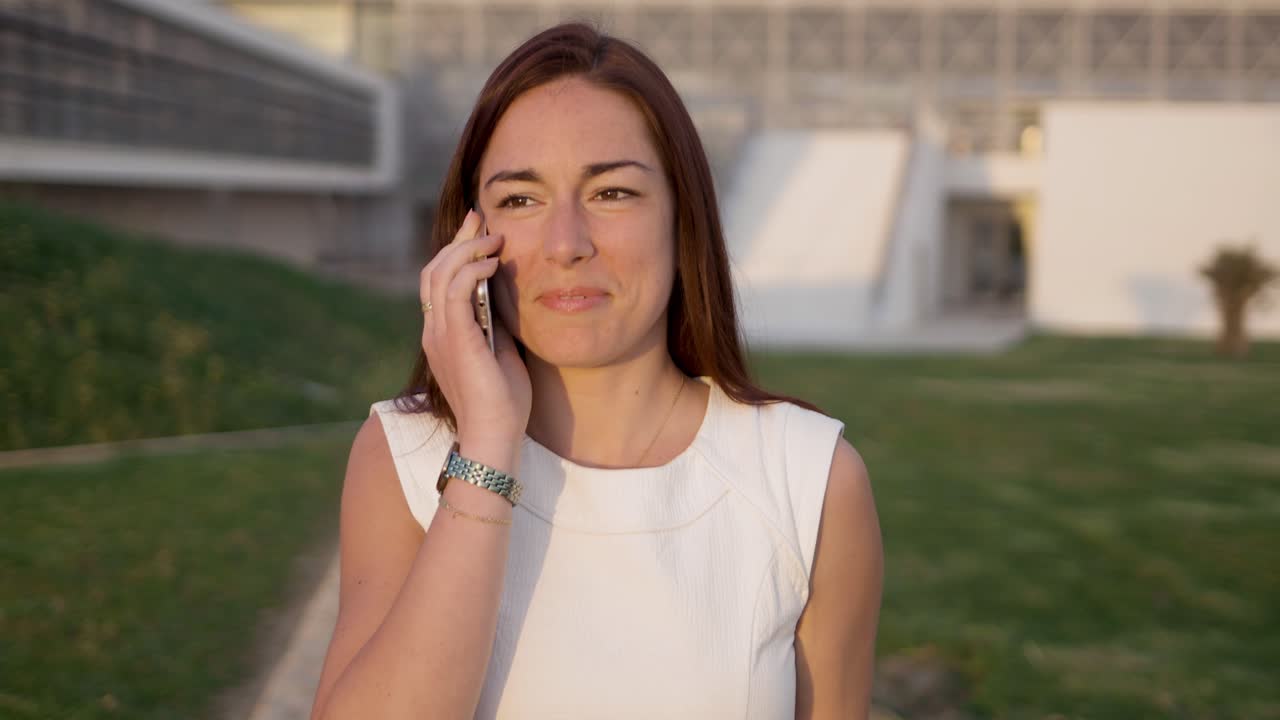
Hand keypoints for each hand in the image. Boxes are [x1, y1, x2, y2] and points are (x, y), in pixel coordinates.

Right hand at [420, 209, 531, 455]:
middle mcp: (433, 330)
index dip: (455, 251)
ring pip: (440, 274)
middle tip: (483, 221)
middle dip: (459, 240)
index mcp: (442, 334)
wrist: (494, 435)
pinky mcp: (454, 339)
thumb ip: (495, 324)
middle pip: (434, 270)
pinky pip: (455, 292)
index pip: (439, 281)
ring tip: (494, 240)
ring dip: (468, 250)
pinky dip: (471, 271)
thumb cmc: (503, 402)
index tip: (478, 230)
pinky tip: (493, 264)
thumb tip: (505, 296)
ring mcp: (440, 334)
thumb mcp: (500, 351)